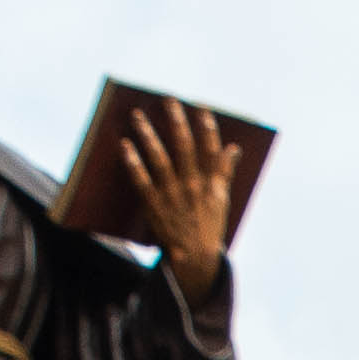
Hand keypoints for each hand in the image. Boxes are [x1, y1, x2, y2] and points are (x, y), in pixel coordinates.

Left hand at [129, 100, 240, 275]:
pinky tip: (124, 144)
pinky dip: (132, 162)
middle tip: (168, 100)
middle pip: (184, 147)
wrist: (195, 259)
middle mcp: (193, 186)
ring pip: (160, 159)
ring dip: (148, 135)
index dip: (207, 126)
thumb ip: (225, 171)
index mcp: (212, 183)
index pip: (212, 149)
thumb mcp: (223, 199)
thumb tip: (234, 148)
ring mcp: (173, 195)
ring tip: (138, 115)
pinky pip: (141, 179)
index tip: (199, 106)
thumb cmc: (208, 225)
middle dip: (176, 121)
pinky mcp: (155, 205)